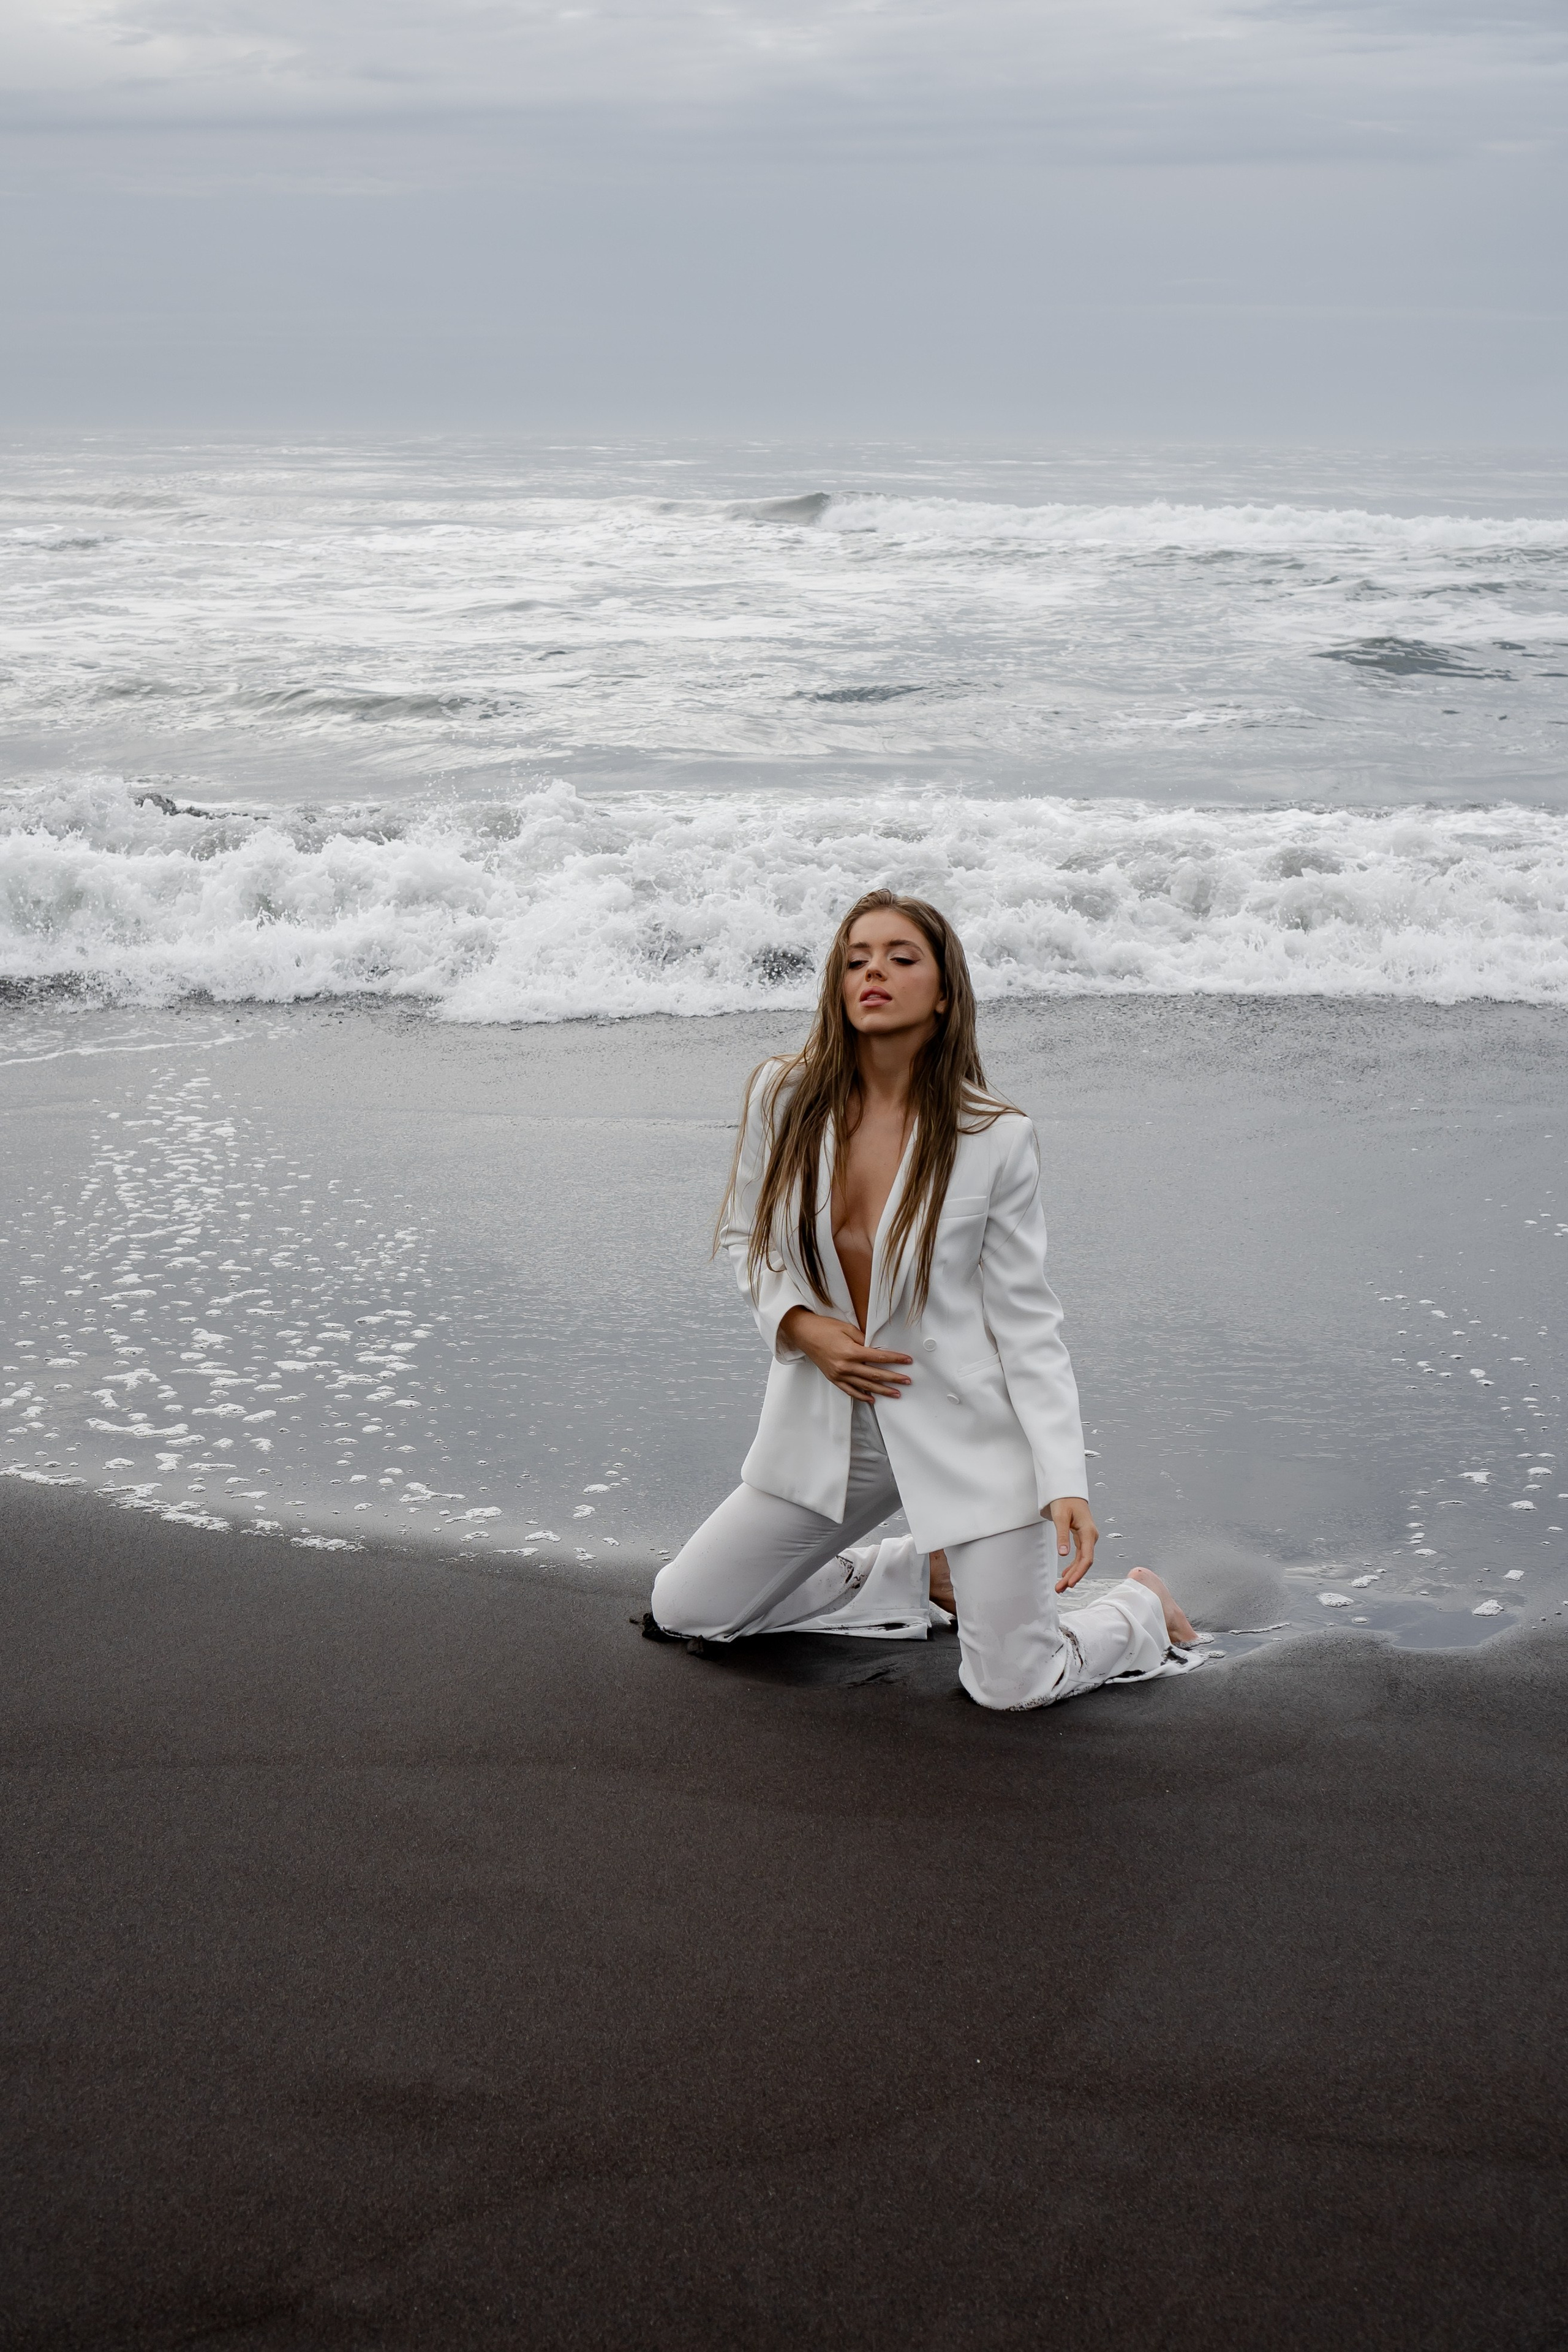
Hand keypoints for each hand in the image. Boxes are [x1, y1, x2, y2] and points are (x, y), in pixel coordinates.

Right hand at [779, 1307, 912, 1401]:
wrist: (803, 1334)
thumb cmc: (825, 1328)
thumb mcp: (847, 1328)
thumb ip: (864, 1340)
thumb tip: (877, 1349)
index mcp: (850, 1351)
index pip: (879, 1358)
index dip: (895, 1359)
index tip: (907, 1360)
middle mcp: (845, 1366)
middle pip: (875, 1375)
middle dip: (894, 1378)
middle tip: (907, 1381)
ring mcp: (839, 1374)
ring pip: (865, 1386)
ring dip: (882, 1391)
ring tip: (896, 1393)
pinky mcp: (833, 1378)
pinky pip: (850, 1390)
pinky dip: (862, 1396)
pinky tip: (872, 1399)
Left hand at [1045, 1496, 1096, 1591]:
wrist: (1068, 1491)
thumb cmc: (1065, 1501)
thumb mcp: (1061, 1517)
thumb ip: (1062, 1536)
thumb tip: (1063, 1554)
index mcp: (1088, 1532)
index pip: (1086, 1558)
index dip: (1079, 1572)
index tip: (1070, 1583)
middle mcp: (1091, 1537)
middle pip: (1084, 1562)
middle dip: (1073, 1577)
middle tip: (1060, 1589)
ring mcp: (1087, 1538)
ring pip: (1081, 1560)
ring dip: (1072, 1573)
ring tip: (1061, 1586)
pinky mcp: (1082, 1538)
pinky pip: (1079, 1555)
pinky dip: (1072, 1565)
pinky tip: (1065, 1573)